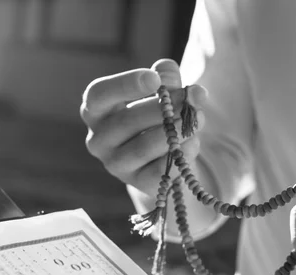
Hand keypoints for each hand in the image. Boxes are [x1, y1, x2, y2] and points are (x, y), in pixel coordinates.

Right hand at [80, 59, 207, 194]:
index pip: (99, 95)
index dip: (125, 85)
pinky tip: (193, 142)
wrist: (165, 159)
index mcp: (97, 110)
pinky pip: (159, 170)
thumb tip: (169, 72)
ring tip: (199, 119)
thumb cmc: (156, 117)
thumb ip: (166, 80)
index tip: (154, 79)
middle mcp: (98, 139)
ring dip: (176, 131)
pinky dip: (180, 154)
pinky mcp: (136, 182)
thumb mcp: (162, 93)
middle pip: (127, 121)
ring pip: (144, 147)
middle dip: (164, 108)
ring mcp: (115, 164)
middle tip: (192, 98)